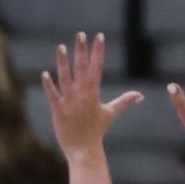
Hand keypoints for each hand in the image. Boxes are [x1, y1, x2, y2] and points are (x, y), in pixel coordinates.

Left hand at [42, 33, 143, 159]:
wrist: (84, 149)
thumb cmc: (97, 131)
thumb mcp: (110, 114)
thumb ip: (124, 101)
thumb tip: (140, 95)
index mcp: (94, 92)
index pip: (97, 67)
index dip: (98, 51)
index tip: (99, 36)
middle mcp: (81, 94)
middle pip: (81, 68)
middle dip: (82, 50)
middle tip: (81, 34)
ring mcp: (69, 101)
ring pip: (65, 77)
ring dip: (63, 62)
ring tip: (62, 47)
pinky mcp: (58, 110)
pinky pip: (52, 95)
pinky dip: (48, 85)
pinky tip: (44, 73)